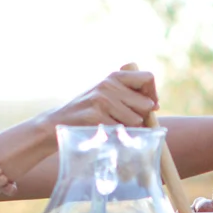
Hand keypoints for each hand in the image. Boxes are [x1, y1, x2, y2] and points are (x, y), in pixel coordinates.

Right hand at [37, 67, 159, 129]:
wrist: (57, 122)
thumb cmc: (87, 111)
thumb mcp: (106, 95)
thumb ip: (128, 95)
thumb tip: (155, 105)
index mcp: (114, 76)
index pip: (148, 78)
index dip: (153, 94)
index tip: (150, 107)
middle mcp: (109, 84)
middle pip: (145, 104)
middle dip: (141, 117)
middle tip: (126, 122)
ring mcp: (102, 100)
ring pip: (136, 121)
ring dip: (128, 129)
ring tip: (112, 127)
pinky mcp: (96, 116)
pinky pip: (121, 131)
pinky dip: (117, 136)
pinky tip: (104, 133)